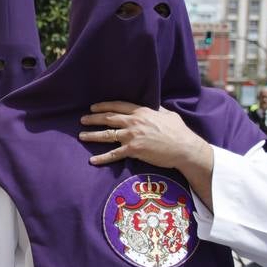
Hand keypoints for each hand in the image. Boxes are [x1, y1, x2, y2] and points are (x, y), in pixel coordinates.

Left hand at [78, 101, 210, 169]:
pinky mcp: (133, 150)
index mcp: (142, 112)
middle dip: (93, 119)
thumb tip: (154, 107)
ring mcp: (132, 136)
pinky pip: (114, 154)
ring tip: (82, 136)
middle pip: (108, 118)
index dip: (104, 106)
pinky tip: (92, 160)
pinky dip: (102, 158)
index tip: (93, 107)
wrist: (184, 148)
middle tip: (82, 120)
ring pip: (107, 134)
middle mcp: (134, 122)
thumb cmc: (179, 131)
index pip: (118, 106)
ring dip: (92, 135)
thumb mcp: (168, 114)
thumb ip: (157, 110)